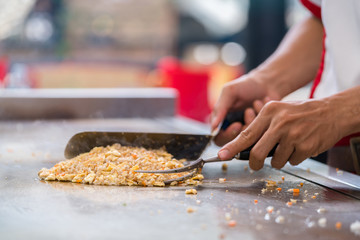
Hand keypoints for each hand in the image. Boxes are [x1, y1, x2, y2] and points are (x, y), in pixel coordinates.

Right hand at [211, 73, 279, 145]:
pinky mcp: (262, 132)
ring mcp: (248, 131)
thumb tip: (213, 127)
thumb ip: (220, 108)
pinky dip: (263, 116)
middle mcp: (233, 129)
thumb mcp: (229, 92)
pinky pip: (263, 134)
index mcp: (221, 121)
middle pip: (234, 143)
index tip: (238, 125)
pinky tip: (263, 103)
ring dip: (254, 118)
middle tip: (249, 113)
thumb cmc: (245, 86)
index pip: (218, 138)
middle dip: (244, 128)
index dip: (228, 134)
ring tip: (256, 103)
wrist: (266, 82)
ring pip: (249, 139)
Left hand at [217, 99, 342, 169]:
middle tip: (256, 165)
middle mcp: (280, 123)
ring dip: (280, 159)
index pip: (246, 133)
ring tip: (289, 145)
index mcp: (269, 112)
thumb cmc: (301, 113)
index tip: (222, 155)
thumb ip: (262, 126)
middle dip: (255, 163)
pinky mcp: (305, 146)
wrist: (331, 112)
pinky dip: (294, 158)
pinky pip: (292, 161)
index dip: (232, 147)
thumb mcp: (279, 110)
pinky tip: (301, 145)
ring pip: (276, 160)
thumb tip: (244, 146)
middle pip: (258, 152)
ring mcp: (293, 135)